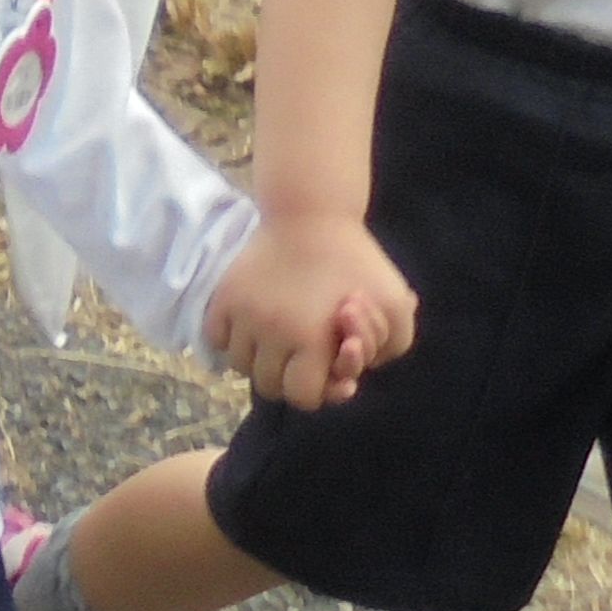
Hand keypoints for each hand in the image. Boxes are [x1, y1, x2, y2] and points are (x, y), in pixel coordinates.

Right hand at [208, 211, 413, 409]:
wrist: (312, 213)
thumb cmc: (358, 261)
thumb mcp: (396, 305)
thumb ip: (389, 349)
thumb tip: (352, 375)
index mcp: (310, 339)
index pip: (303, 397)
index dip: (322, 389)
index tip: (333, 363)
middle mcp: (270, 333)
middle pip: (268, 387)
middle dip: (290, 377)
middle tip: (305, 353)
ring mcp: (242, 315)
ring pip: (239, 366)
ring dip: (260, 361)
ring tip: (279, 339)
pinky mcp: (223, 296)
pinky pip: (215, 338)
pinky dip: (231, 339)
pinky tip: (254, 328)